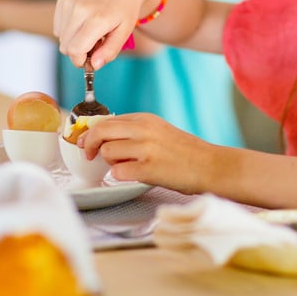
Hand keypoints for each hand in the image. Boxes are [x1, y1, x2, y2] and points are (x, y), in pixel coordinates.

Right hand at [54, 0, 149, 68]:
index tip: (90, 61)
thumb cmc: (125, 11)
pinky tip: (83, 22)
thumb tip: (94, 66)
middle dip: (78, 51)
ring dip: (74, 40)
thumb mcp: (124, 33)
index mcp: (97, 19)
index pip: (75, 50)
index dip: (80, 61)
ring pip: (61, 37)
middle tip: (95, 44)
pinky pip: (58, 26)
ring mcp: (69, 1)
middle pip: (66, 46)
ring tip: (91, 31)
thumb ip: (109, 52)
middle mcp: (79, 8)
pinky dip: (69, 29)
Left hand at [78, 112, 212, 193]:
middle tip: (90, 155)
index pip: (106, 120)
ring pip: (107, 152)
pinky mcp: (149, 169)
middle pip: (101, 131)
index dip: (91, 132)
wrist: (210, 166)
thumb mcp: (160, 131)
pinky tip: (132, 176)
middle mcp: (144, 130)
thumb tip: (105, 137)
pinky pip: (118, 172)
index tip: (86, 141)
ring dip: (110, 162)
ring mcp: (146, 149)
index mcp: (145, 119)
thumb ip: (135, 131)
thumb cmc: (186, 152)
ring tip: (126, 166)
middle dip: (90, 144)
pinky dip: (119, 176)